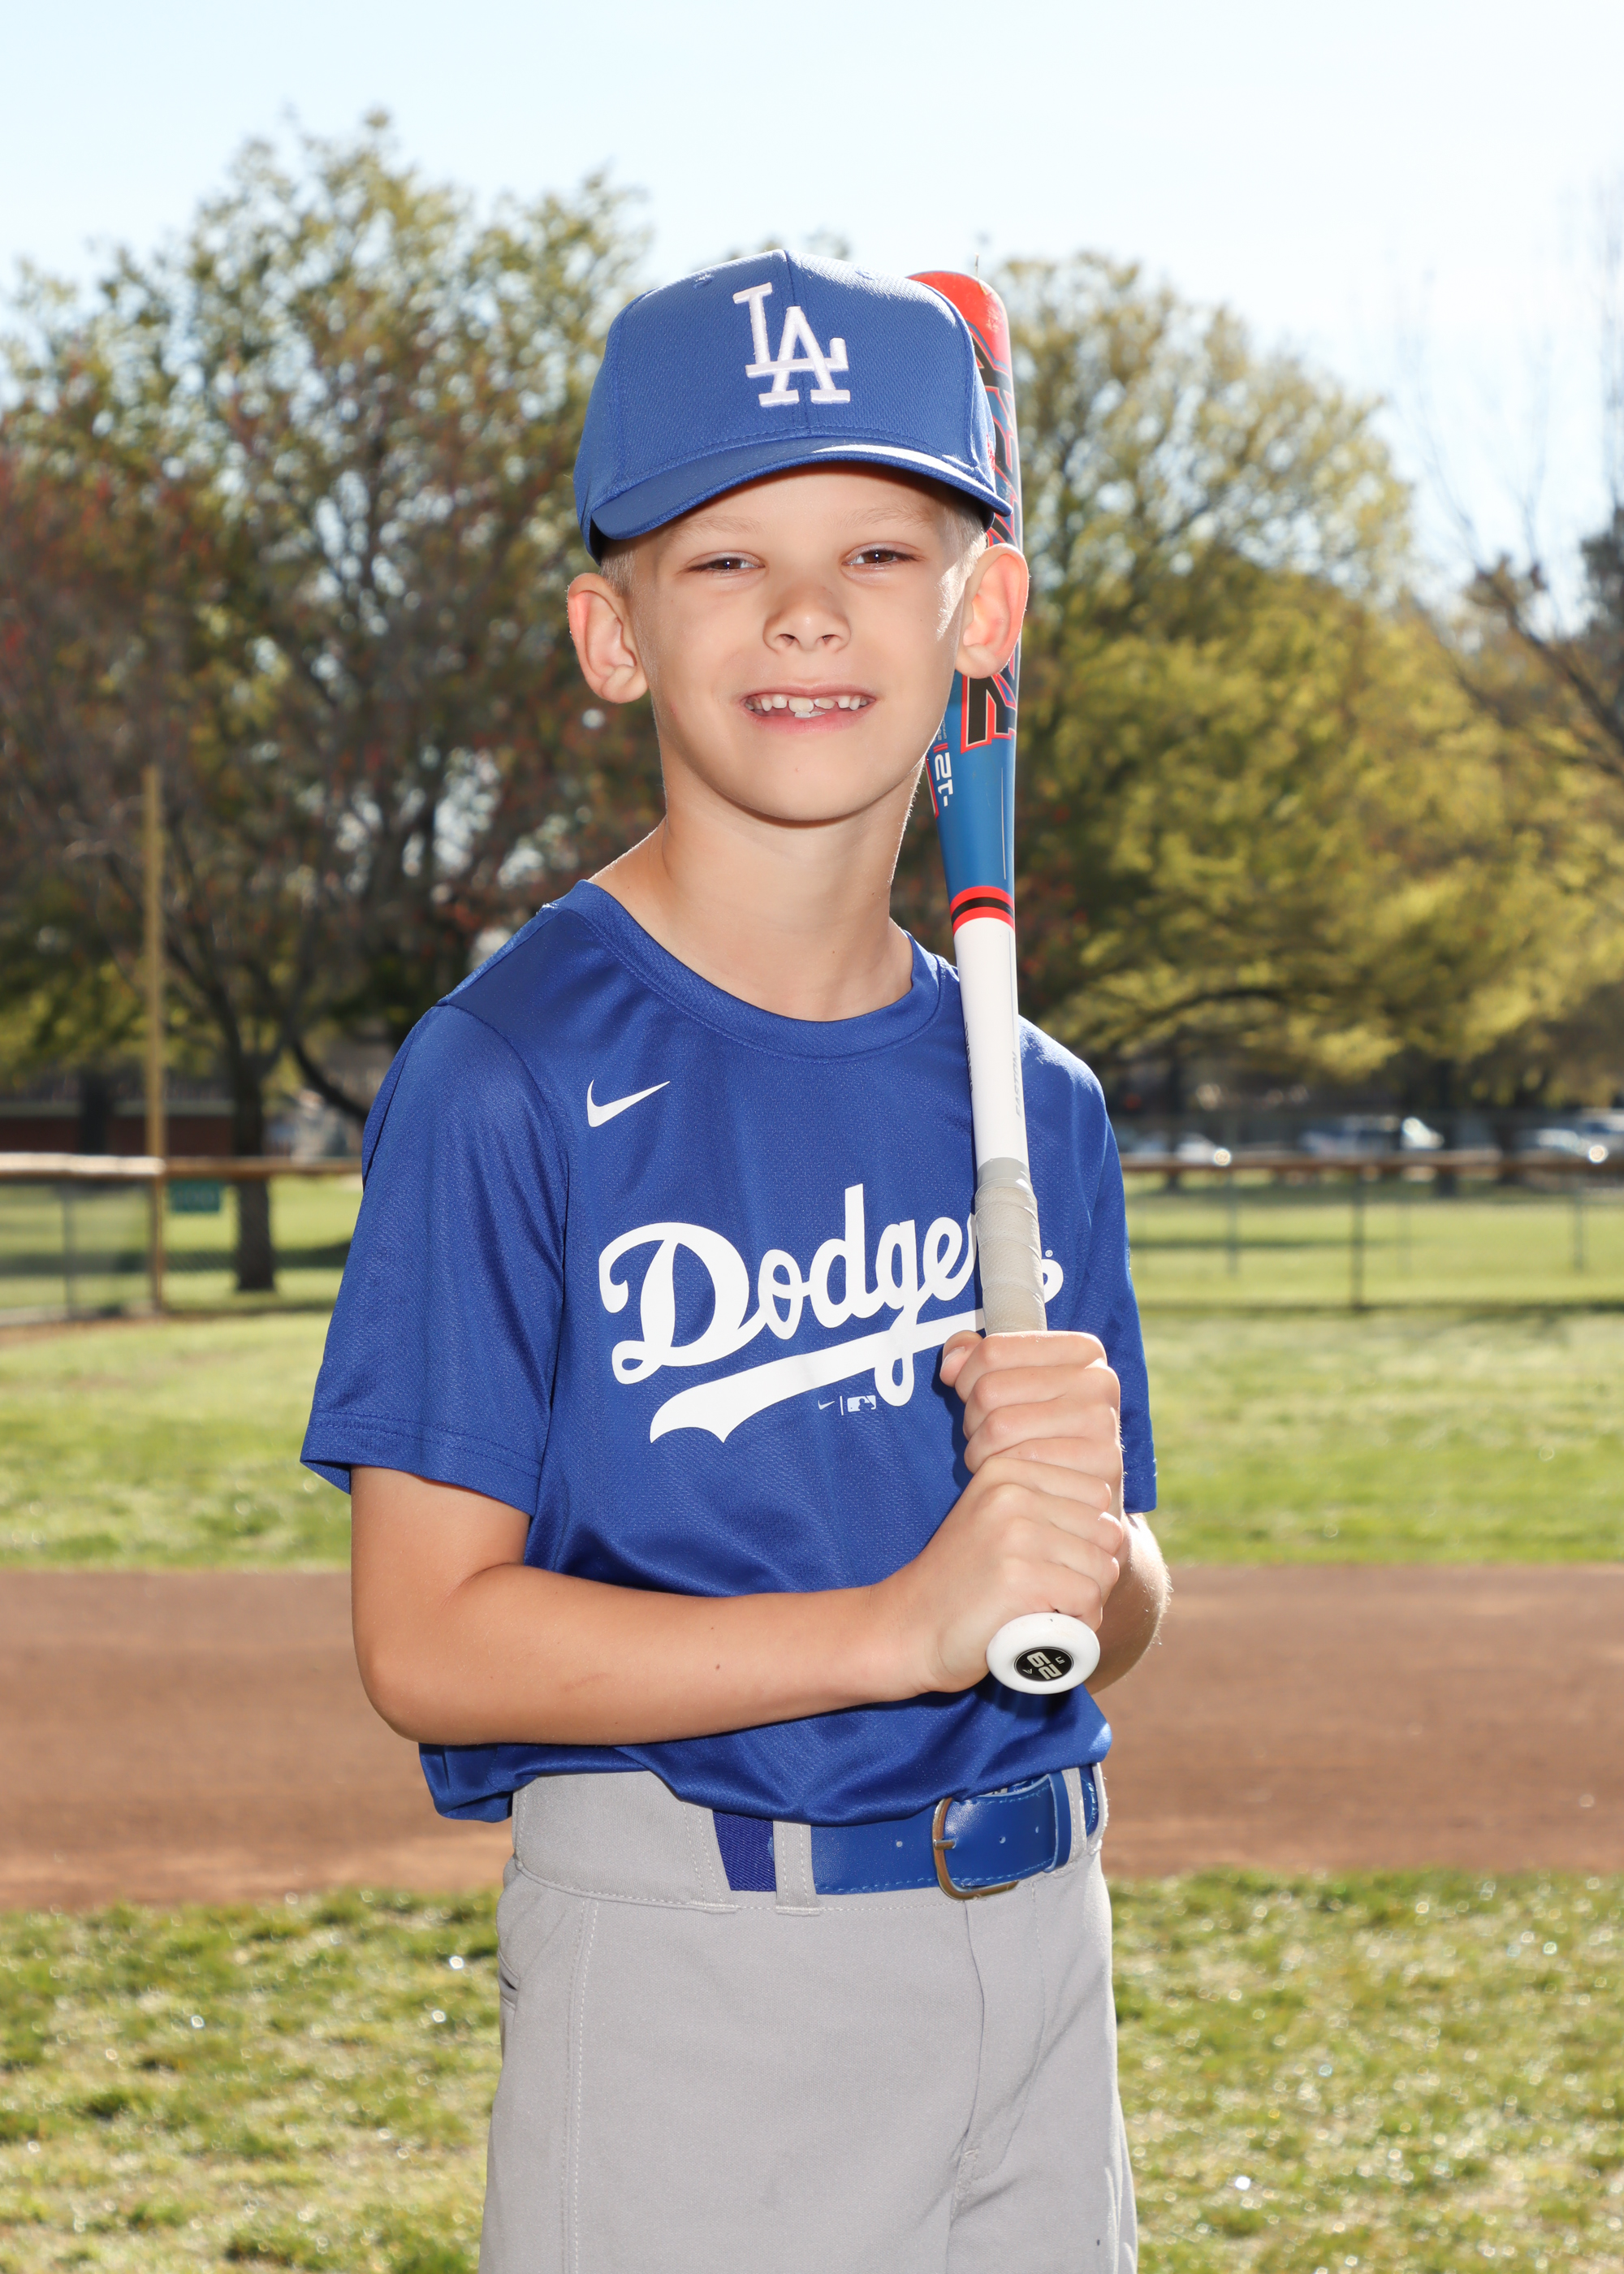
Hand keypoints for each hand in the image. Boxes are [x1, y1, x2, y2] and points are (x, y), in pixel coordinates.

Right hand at [872, 1333, 1125, 1693]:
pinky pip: (1088, 1600)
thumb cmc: (964, 1582)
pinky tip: (1045, 1627)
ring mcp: (1014, 1534)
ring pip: (1103, 1567)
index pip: (1097, 1494)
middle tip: (1053, 1593)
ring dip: (1088, 1601)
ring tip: (1048, 1609)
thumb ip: (1045, 1505)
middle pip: (1107, 1531)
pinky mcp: (1018, 1577)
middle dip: (1093, 1570)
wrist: (909, 1628)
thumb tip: (1118, 1526)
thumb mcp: (995, 1521)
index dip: (1089, 1538)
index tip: (1051, 1562)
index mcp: (1007, 1469)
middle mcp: (1011, 1492)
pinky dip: (1078, 1625)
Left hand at [941, 1329, 1123, 1509]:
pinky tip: (1009, 1477)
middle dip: (971, 1418)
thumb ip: (979, 1358)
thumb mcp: (1019, 1385)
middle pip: (991, 1389)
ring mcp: (1103, 1421)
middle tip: (980, 1436)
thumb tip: (951, 1366)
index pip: (993, 1349)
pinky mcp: (1099, 1463)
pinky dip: (999, 1474)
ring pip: (998, 1427)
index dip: (966, 1378)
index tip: (972, 1398)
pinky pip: (1019, 1464)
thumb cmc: (1047, 1433)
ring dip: (979, 1450)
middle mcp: (1098, 1379)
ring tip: (989, 1457)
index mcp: (1081, 1349)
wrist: (1088, 1494)